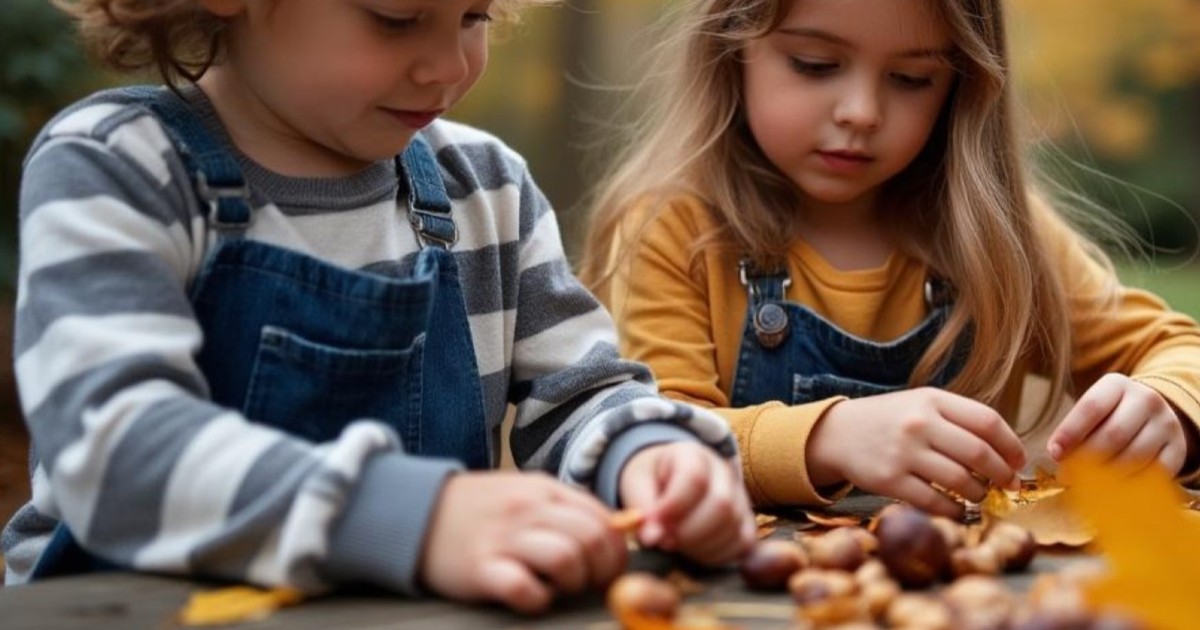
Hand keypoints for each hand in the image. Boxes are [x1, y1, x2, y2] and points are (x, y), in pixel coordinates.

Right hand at [421, 471, 626, 613]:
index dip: (616, 549)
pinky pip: (524, 588)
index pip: (602, 518)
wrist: (416, 513)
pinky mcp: (480, 568)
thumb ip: (566, 508)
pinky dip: (536, 600)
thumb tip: (617, 529)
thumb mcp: (524, 493)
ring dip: (573, 582)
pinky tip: (531, 596)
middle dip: (602, 569)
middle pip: (591, 538)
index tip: (610, 568)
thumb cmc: (479, 510)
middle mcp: (526, 509)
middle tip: (589, 583)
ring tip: (559, 587)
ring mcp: (503, 538)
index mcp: (543, 489)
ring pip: (566, 558)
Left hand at [618, 441, 754, 565]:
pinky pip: (743, 543)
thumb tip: (652, 539)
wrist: (669, 477)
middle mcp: (723, 472)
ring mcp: (739, 496)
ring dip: (701, 547)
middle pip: (721, 505)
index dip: (673, 507)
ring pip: (734, 527)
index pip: (695, 478)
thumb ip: (643, 509)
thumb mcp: (637, 484)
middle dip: (689, 533)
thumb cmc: (651, 479)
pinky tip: (694, 553)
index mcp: (693, 454)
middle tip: (664, 542)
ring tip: (676, 546)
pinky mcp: (746, 520)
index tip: (652, 525)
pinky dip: (718, 556)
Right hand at [807, 387, 1025, 517]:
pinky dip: (954, 511)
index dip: (1011, 444)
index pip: (987, 421)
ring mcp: (903, 453)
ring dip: (979, 493)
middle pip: (978, 453)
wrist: (838, 433)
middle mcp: (919, 424)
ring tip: (979, 494)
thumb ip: (959, 420)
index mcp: (932, 400)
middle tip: (1007, 484)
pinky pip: (934, 502)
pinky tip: (959, 511)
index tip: (1018, 460)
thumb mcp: (921, 404)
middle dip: (1001, 473)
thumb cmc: (891, 420)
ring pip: (960, 480)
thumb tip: (1006, 452)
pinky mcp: (890, 481)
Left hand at [1047, 373, 1186, 474]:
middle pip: (1113, 434)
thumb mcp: (1093, 410)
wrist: (1152, 415)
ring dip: (1106, 475)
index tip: (1054, 453)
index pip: (1091, 407)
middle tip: (1067, 476)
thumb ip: (1076, 429)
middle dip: (1086, 459)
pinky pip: (1154, 472)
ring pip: (1134, 456)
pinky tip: (1114, 488)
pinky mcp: (1178, 448)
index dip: (1070, 432)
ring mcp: (1165, 423)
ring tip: (1087, 484)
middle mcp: (1146, 399)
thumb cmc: (1109, 415)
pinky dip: (1131, 483)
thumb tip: (1059, 457)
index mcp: (1117, 384)